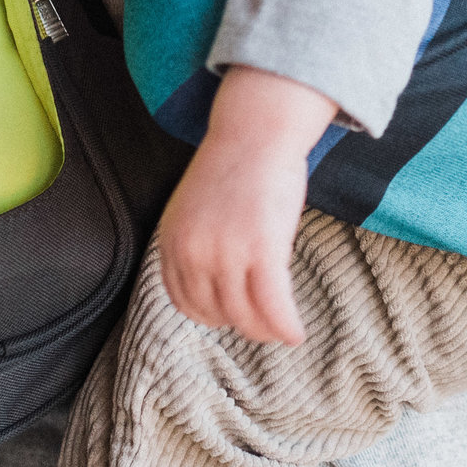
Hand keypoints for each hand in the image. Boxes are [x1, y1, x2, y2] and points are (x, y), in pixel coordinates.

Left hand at [157, 67, 333, 344]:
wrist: (256, 132)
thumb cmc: (235, 166)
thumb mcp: (195, 209)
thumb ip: (197, 244)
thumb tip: (215, 282)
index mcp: (171, 242)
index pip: (185, 303)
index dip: (212, 315)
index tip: (233, 316)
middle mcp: (192, 253)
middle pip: (216, 313)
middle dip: (242, 324)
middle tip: (263, 324)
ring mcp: (226, 253)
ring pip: (244, 315)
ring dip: (265, 330)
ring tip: (281, 330)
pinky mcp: (261, 251)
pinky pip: (273, 305)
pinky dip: (285, 326)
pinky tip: (296, 334)